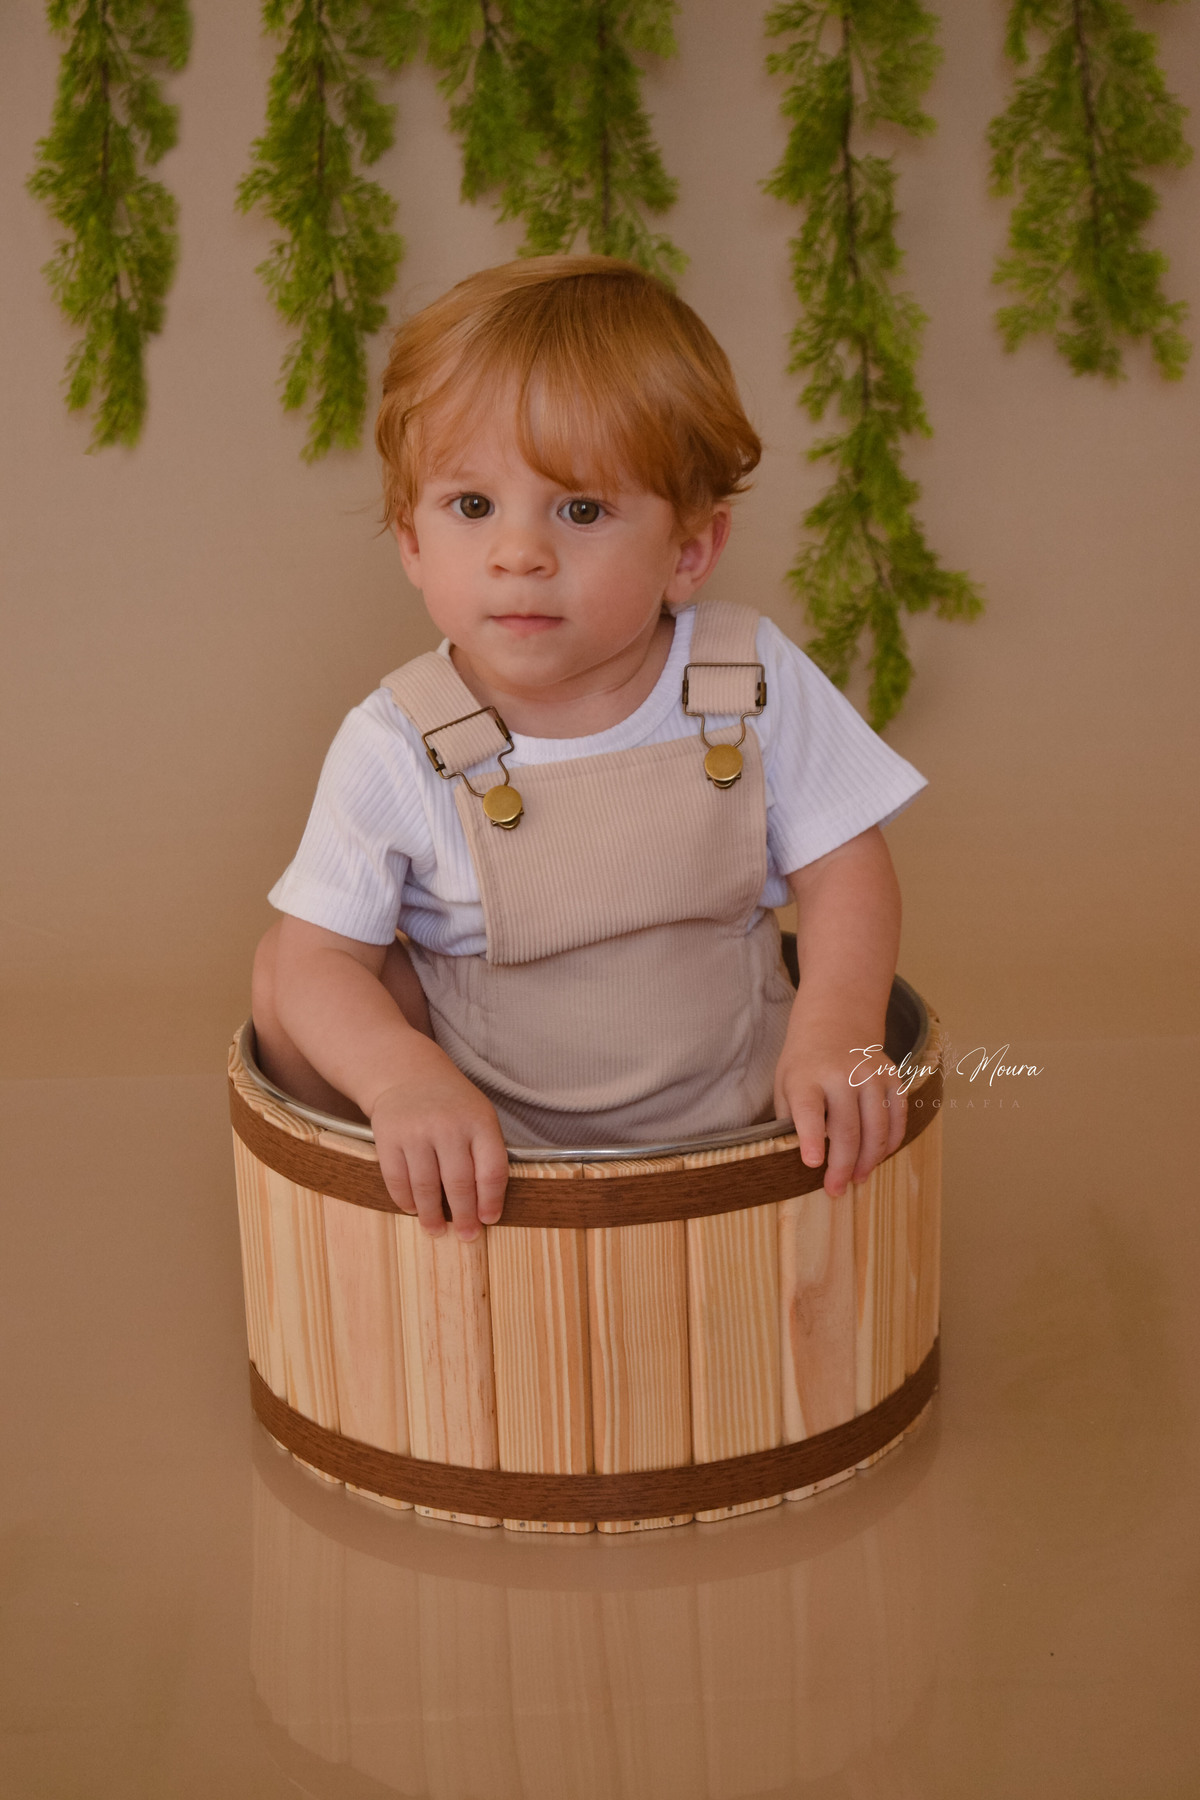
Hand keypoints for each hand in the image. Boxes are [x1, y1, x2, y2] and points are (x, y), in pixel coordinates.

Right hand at [369, 1039, 508, 1241]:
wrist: (407, 1074)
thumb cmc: (452, 1104)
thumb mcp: (479, 1116)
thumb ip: (486, 1154)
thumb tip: (486, 1206)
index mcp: (479, 1121)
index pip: (491, 1170)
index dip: (491, 1200)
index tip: (489, 1219)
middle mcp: (448, 1126)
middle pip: (459, 1184)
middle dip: (464, 1216)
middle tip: (467, 1236)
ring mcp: (416, 1132)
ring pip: (426, 1187)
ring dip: (432, 1215)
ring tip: (436, 1230)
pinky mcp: (388, 1138)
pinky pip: (397, 1180)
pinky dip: (406, 1201)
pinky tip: (413, 1209)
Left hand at [774, 1025, 906, 1198]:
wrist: (835, 1024)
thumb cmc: (804, 1065)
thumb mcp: (785, 1086)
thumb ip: (791, 1120)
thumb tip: (801, 1160)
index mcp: (807, 1077)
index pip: (809, 1110)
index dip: (811, 1138)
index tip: (812, 1163)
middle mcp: (842, 1074)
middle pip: (847, 1129)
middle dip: (842, 1165)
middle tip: (836, 1189)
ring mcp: (871, 1075)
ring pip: (876, 1128)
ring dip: (869, 1160)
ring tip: (858, 1178)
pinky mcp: (893, 1077)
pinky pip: (898, 1117)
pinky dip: (890, 1142)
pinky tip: (879, 1157)